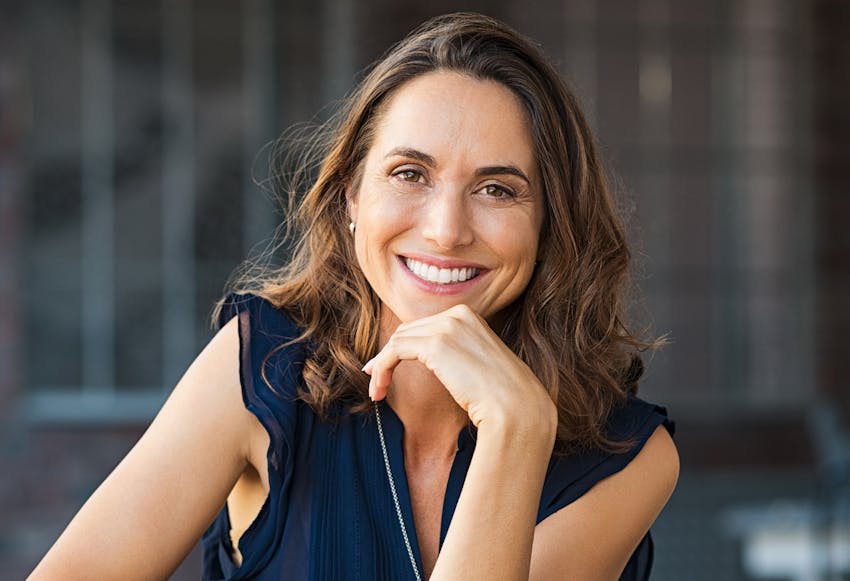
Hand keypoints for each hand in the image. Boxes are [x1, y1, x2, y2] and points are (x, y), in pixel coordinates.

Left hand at [362, 304, 555, 433]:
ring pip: (397, 341)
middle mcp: (457, 314)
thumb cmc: (502, 396)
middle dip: (388, 354)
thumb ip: (457, 355)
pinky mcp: (435, 344)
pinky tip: (379, 388)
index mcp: (469, 315)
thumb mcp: (479, 364)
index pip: (424, 326)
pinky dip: (381, 369)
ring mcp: (446, 326)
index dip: (402, 346)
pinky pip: (394, 352)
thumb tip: (435, 362)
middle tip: (375, 379)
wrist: (515, 408)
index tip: (387, 367)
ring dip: (381, 366)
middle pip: (408, 331)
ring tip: (376, 391)